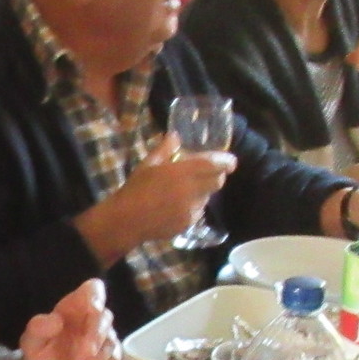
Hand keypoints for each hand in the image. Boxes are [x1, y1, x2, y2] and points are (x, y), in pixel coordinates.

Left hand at [20, 279, 123, 359]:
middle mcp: (91, 318)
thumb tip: (56, 320)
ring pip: (111, 340)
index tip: (92, 308)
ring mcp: (104, 338)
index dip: (96, 296)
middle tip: (85, 352)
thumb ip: (39, 328)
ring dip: (97, 357)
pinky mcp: (110, 357)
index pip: (93, 289)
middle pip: (105, 316)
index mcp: (73, 307)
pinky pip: (114, 359)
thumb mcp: (31, 342)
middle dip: (96, 333)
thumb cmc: (40, 356)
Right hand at [77, 136, 233, 264]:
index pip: (215, 164)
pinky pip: (198, 211)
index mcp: (183, 172)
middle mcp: (192, 190)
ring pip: (207, 197)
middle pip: (218, 182)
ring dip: (203, 191)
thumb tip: (175, 136)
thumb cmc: (136, 189)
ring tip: (184, 191)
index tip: (231, 161)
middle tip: (207, 173)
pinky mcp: (189, 223)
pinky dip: (193, 206)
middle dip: (217, 175)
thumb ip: (165, 148)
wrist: (127, 220)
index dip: (227, 162)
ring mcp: (192, 209)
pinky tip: (176, 206)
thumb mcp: (148, 164)